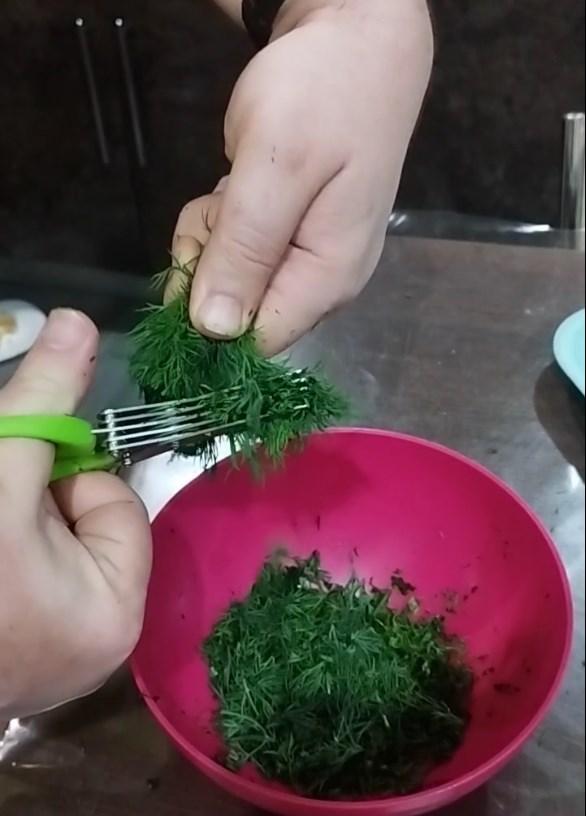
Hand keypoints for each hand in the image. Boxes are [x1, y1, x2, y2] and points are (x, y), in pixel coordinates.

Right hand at [0, 310, 150, 717]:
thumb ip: (42, 404)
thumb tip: (78, 323)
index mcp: (116, 608)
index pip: (113, 500)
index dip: (62, 479)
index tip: (15, 495)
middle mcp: (102, 641)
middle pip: (83, 525)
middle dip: (33, 505)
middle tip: (0, 521)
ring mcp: (61, 658)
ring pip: (51, 549)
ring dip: (14, 525)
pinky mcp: (24, 664)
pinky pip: (33, 581)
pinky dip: (10, 558)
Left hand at [172, 0, 432, 355]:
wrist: (357, 36)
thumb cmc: (325, 94)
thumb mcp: (276, 167)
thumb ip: (245, 252)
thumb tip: (215, 332)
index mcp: (327, 278)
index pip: (258, 343)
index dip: (211, 321)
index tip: (192, 269)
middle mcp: (317, 280)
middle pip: (237, 314)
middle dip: (206, 267)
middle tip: (219, 207)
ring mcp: (301, 257)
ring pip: (226, 282)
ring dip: (207, 238)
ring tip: (229, 187)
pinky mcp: (284, 235)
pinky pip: (231, 251)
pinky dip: (216, 223)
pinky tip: (229, 188)